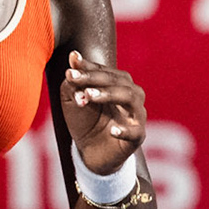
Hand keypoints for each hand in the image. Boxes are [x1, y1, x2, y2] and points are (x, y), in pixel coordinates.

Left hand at [58, 49, 145, 174]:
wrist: (91, 152)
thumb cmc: (85, 120)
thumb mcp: (72, 99)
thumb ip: (73, 81)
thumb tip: (73, 56)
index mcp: (118, 83)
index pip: (104, 71)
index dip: (87, 68)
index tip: (71, 67)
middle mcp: (131, 95)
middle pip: (117, 81)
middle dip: (94, 78)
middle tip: (75, 79)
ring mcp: (137, 115)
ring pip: (129, 98)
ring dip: (109, 95)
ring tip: (89, 96)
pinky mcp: (138, 136)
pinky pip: (135, 132)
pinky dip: (125, 130)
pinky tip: (113, 130)